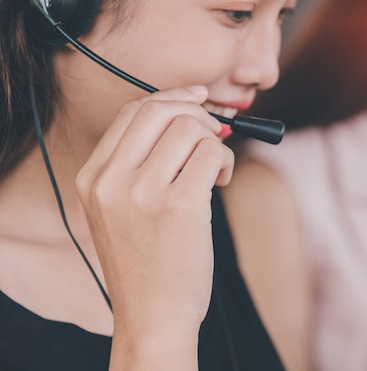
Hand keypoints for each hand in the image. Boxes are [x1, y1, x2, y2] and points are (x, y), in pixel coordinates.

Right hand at [75, 86, 232, 368]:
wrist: (153, 316)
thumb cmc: (148, 262)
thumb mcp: (123, 210)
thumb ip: (143, 163)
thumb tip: (190, 116)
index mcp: (92, 178)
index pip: (132, 113)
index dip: (170, 98)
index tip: (197, 98)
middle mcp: (110, 181)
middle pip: (159, 110)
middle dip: (197, 112)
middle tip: (216, 131)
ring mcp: (142, 193)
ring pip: (190, 128)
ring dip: (215, 141)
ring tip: (215, 169)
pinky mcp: (178, 206)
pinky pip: (211, 152)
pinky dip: (225, 160)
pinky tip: (221, 181)